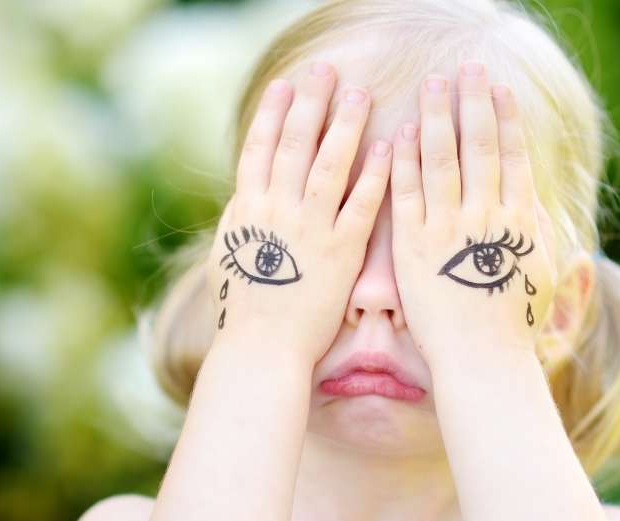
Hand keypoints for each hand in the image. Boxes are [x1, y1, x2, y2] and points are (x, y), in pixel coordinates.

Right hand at [207, 62, 390, 367]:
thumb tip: (246, 192)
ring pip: (330, 164)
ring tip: (360, 94)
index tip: (286, 84)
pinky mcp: (341, 252)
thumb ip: (242, 221)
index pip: (260, 148)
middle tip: (327, 71)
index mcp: (248, 209)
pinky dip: (375, 173)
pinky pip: (361, 204)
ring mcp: (310, 229)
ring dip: (345, 124)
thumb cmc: (245, 311)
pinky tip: (389, 147)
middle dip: (311, 102)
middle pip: (295, 143)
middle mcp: (277, 211)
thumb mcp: (230, 256)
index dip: (274, 113)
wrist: (262, 350)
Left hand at [390, 62, 558, 367]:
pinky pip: (406, 194)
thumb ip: (535, 227)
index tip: (498, 88)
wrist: (481, 360)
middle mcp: (483, 218)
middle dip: (472, 102)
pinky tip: (398, 133)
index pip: (511, 156)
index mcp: (518, 220)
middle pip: (478, 146)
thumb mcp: (540, 270)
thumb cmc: (513, 323)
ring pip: (441, 160)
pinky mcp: (412, 247)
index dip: (505, 118)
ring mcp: (446, 230)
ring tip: (432, 84)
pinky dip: (403, 161)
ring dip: (436, 118)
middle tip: (466, 68)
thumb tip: (530, 193)